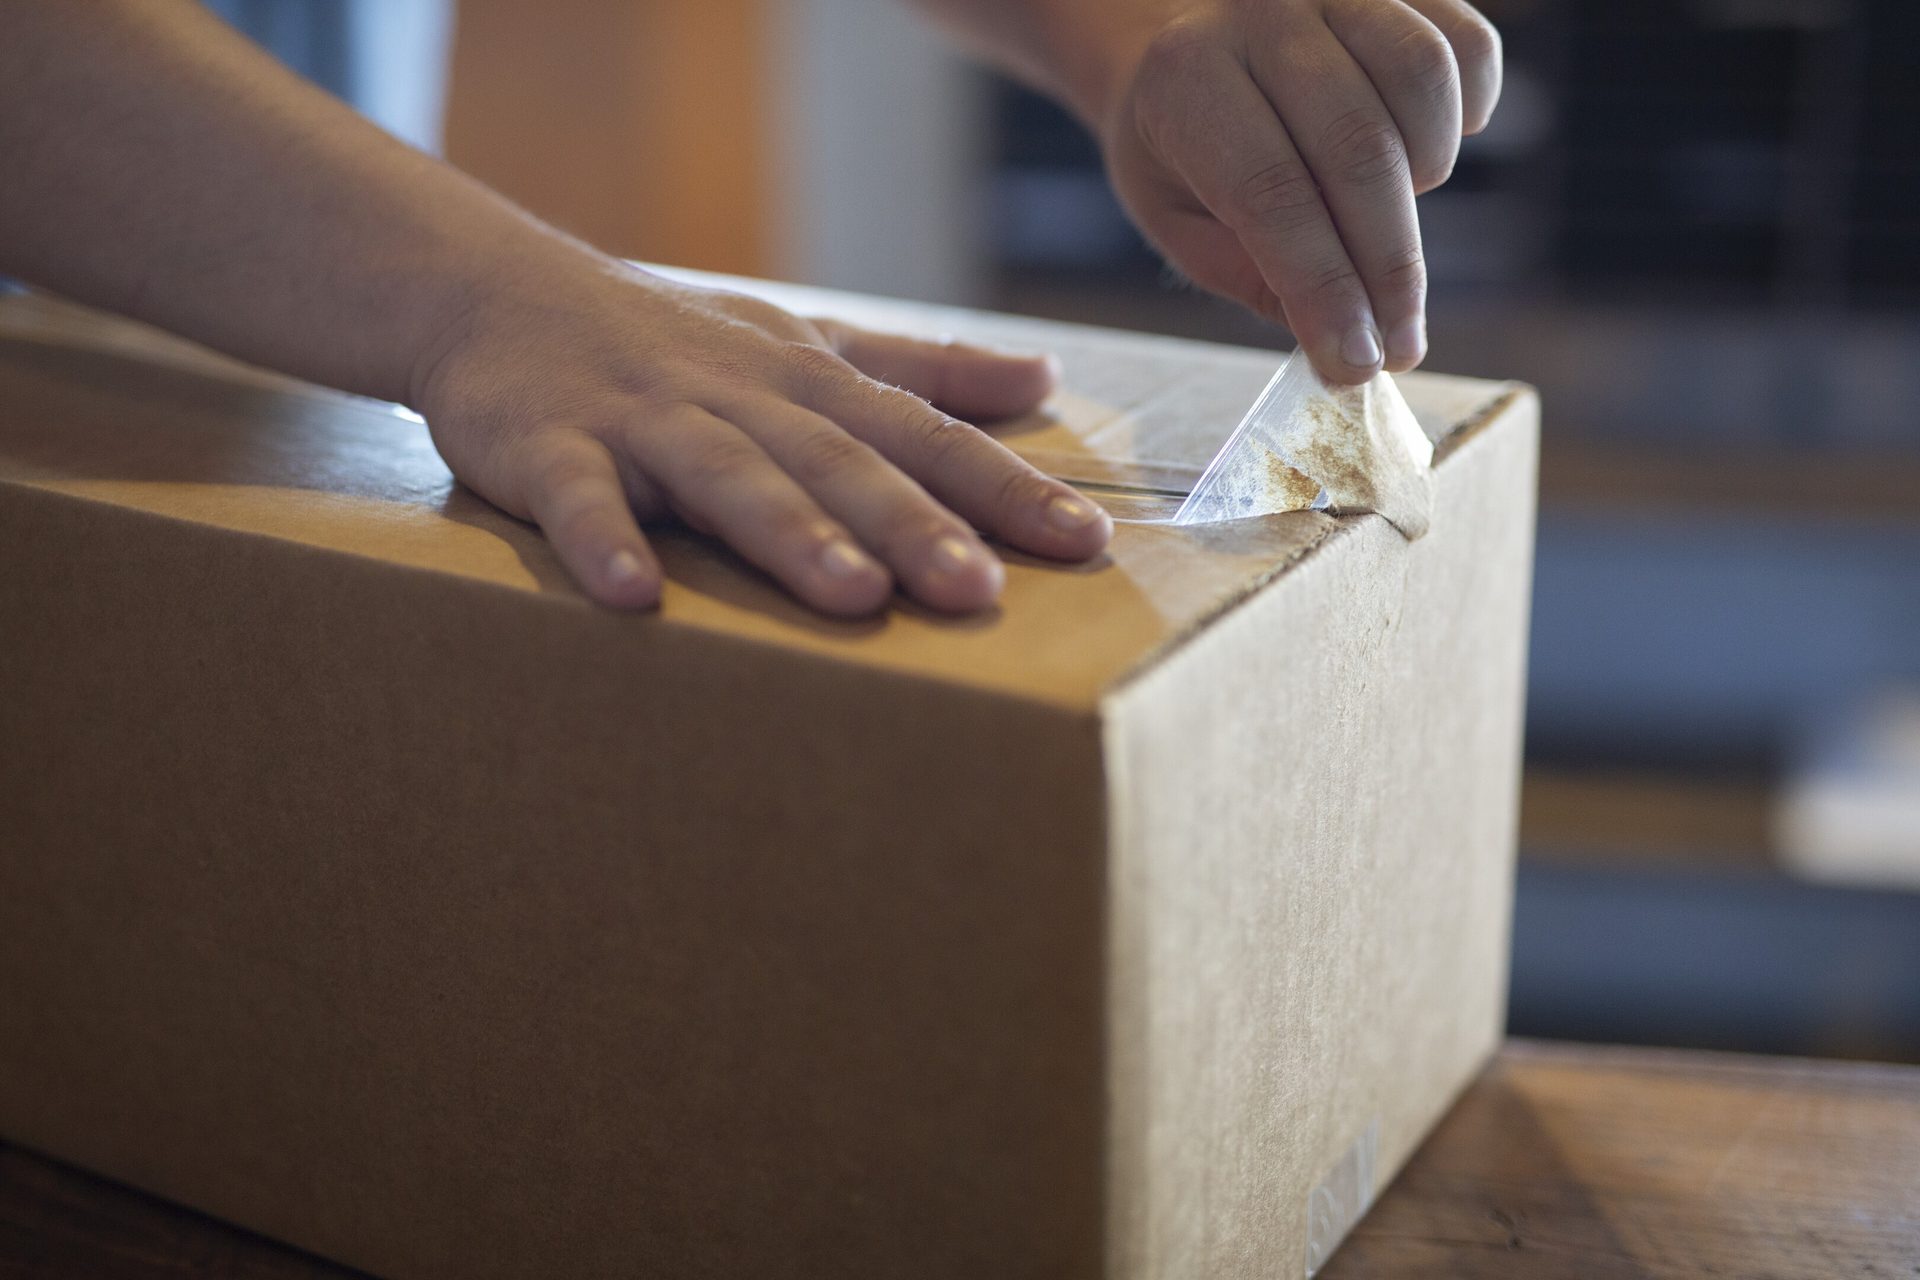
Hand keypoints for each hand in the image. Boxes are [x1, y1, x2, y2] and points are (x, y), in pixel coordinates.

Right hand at [411, 261, 1111, 615]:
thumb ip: (922, 370)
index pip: (922, 435)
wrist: (498, 291)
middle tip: (976, 589)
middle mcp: (740, 397)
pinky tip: (632, 598)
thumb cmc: (674, 339)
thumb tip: (1044, 379)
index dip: (1003, 487)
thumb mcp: (806, 344)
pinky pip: (575, 497)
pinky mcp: (548, 445)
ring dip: (788, 531)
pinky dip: (600, 539)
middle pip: (836, 462)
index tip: (1085, 542)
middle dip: (909, 523)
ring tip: (852, 595)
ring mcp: (643, 419)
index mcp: (809, 382)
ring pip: (726, 476)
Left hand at [1088, 0, 1500, 382]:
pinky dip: (1466, 116)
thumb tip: (1347, 347)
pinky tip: (1423, 158)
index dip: (1325, 288)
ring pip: (1421, 84)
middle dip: (1388, 268)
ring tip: (1387, 220)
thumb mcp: (1183, 227)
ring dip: (1426, 177)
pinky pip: (1468, 48)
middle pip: (1357, 149)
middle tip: (1399, 345)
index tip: (1356, 363)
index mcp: (1185, 80)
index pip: (1272, 194)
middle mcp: (1260, 13)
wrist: (1181, 58)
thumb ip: (1258, 279)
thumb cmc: (1183, 156)